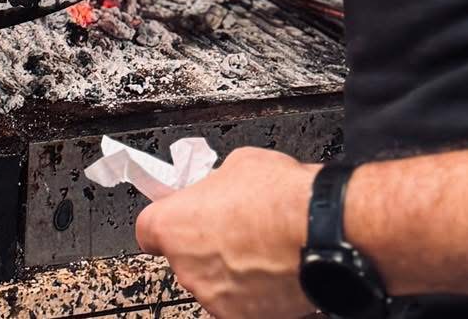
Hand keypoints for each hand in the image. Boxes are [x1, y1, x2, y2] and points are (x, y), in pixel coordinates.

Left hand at [136, 147, 317, 318]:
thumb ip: (217, 184)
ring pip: (214, 281)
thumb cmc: (277, 196)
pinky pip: (242, 301)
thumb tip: (222, 189)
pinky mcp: (245, 318)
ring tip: (260, 246)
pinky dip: (255, 289)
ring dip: (230, 268)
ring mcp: (216, 299)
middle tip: (233, 225)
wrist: (319, 230)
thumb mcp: (237, 165)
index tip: (179, 215)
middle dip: (205, 242)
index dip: (166, 220)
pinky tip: (273, 266)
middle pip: (185, 256)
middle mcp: (188, 269)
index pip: (148, 230)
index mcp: (174, 226)